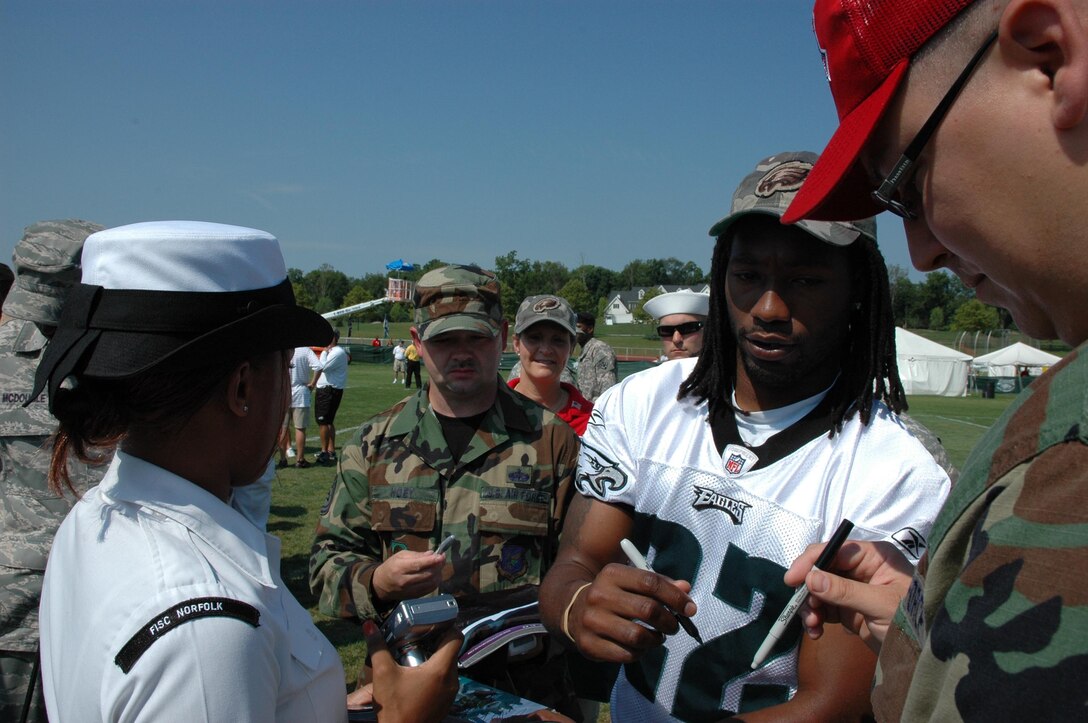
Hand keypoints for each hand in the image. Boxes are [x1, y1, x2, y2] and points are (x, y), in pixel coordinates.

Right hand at [361, 619, 460, 722]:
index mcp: (440, 670)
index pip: (456, 637)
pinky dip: (436, 674)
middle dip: (437, 642)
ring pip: (449, 666)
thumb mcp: (383, 673)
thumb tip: (369, 626)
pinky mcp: (446, 702)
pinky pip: (446, 680)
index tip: (433, 625)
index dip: (447, 626)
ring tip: (416, 658)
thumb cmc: (394, 707)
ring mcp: (451, 693)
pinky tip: (418, 676)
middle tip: (419, 639)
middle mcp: (451, 680)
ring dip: (436, 659)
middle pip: (452, 651)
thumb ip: (378, 647)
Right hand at [371, 550, 444, 602]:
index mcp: (399, 568)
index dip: (432, 561)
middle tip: (441, 559)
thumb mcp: (400, 556)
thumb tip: (432, 554)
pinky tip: (436, 576)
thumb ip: (417, 555)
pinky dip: (435, 582)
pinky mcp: (414, 596)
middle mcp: (404, 581)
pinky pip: (429, 590)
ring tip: (439, 567)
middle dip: (438, 566)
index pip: (418, 565)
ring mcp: (410, 590)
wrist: (380, 585)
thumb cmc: (390, 567)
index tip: (441, 555)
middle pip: (427, 574)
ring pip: (430, 583)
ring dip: (438, 574)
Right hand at [567, 563, 695, 663]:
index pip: (650, 582)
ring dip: (656, 639)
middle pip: (647, 609)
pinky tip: (640, 647)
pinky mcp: (589, 644)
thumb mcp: (632, 581)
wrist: (572, 609)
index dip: (675, 597)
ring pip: (638, 636)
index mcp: (612, 574)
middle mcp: (599, 595)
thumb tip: (686, 590)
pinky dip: (640, 653)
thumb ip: (659, 584)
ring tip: (657, 636)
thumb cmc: (613, 594)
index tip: (690, 609)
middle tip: (674, 626)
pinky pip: (626, 654)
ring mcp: (592, 621)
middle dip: (669, 621)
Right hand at [783, 540, 913, 652]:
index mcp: (872, 556)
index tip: (792, 580)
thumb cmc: (910, 620)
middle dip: (808, 589)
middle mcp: (860, 568)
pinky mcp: (846, 608)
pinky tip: (816, 632)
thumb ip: (844, 591)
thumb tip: (810, 579)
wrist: (922, 653)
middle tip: (802, 608)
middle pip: (821, 569)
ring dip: (809, 607)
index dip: (810, 562)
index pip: (833, 550)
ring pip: (817, 589)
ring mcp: (852, 588)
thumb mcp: (879, 604)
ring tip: (812, 625)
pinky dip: (815, 619)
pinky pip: (822, 608)